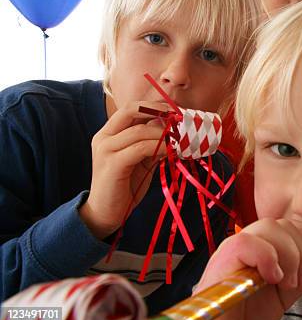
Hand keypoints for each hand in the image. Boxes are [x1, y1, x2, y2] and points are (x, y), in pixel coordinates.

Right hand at [80, 101, 167, 238]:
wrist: (105, 213)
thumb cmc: (125, 186)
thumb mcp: (141, 160)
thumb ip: (152, 144)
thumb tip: (173, 131)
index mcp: (108, 133)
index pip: (131, 108)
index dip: (155, 106)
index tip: (176, 111)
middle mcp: (103, 137)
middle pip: (131, 110)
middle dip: (158, 110)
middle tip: (179, 118)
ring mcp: (105, 150)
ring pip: (139, 131)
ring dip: (163, 134)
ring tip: (180, 140)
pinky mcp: (113, 164)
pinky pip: (140, 148)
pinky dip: (158, 147)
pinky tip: (170, 152)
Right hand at [193, 218, 301, 319]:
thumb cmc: (243, 318)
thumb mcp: (283, 296)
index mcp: (259, 248)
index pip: (288, 225)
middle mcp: (244, 244)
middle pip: (280, 224)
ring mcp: (231, 250)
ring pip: (267, 228)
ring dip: (288, 255)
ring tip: (287, 282)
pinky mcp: (221, 260)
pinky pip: (248, 243)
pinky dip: (267, 258)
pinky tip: (272, 278)